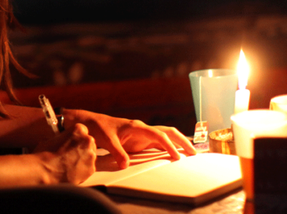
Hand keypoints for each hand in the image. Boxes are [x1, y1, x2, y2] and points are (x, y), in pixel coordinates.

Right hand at [32, 123, 96, 183]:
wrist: (45, 172)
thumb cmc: (45, 154)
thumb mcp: (51, 139)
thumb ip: (62, 138)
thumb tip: (62, 141)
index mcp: (78, 130)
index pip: (82, 130)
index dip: (76, 136)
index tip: (72, 141)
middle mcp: (87, 141)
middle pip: (88, 142)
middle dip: (81, 147)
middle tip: (71, 153)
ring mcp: (91, 155)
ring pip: (90, 155)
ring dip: (83, 157)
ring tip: (70, 163)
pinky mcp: (91, 169)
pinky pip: (89, 167)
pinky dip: (83, 169)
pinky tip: (72, 170)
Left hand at [65, 110, 195, 169]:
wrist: (91, 122)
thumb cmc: (99, 127)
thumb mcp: (106, 140)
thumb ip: (117, 152)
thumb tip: (126, 165)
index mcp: (136, 126)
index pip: (158, 135)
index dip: (169, 145)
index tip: (177, 156)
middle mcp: (142, 128)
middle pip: (168, 132)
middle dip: (182, 141)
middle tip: (194, 153)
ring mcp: (142, 134)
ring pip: (165, 136)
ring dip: (178, 143)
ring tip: (191, 154)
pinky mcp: (140, 139)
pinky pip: (158, 142)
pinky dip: (169, 147)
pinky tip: (176, 154)